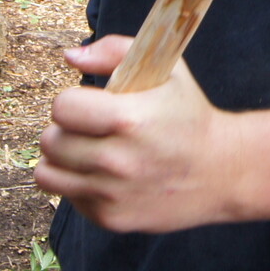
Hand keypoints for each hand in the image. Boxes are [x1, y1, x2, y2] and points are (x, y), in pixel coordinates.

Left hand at [32, 35, 247, 232]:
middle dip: (65, 129)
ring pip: (47, 173)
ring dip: (61, 159)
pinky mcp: (110, 219)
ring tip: (85, 150)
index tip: (90, 103)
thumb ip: (114, 51)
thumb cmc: (189, 115)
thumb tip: (69, 57)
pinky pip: (68, 196)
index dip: (72, 101)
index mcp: (129, 120)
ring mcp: (112, 195)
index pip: (62, 108)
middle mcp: (118, 161)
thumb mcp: (166, 70)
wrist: (223, 172)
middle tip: (88, 128)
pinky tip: (105, 175)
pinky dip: (79, 184)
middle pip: (51, 141)